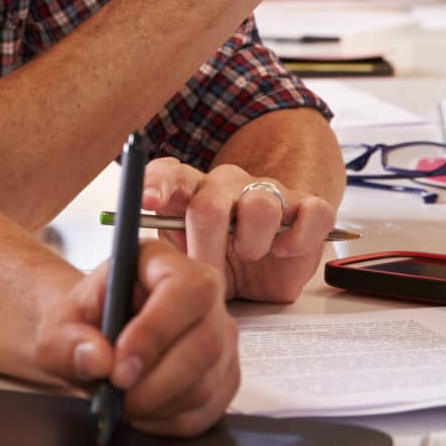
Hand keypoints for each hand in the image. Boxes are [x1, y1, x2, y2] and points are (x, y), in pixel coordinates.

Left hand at [32, 239, 238, 436]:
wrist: (93, 347)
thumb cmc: (82, 326)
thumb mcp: (56, 329)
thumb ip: (67, 341)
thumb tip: (96, 358)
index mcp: (161, 262)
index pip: (183, 290)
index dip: (156, 332)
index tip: (120, 369)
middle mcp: (202, 293)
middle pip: (206, 341)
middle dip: (158, 380)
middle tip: (118, 397)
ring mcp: (220, 336)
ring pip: (208, 380)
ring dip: (160, 404)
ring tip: (123, 404)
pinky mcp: (223, 375)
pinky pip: (208, 408)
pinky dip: (170, 420)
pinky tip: (143, 411)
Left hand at [141, 160, 336, 302]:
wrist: (267, 266)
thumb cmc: (221, 260)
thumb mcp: (186, 261)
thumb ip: (163, 255)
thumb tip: (134, 267)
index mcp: (193, 191)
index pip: (170, 173)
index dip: (157, 184)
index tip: (148, 201)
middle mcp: (229, 185)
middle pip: (211, 203)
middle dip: (207, 245)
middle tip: (207, 271)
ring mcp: (271, 193)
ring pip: (261, 205)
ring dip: (252, 242)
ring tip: (250, 256)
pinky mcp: (309, 209)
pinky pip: (311, 213)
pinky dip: (297, 237)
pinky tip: (284, 251)